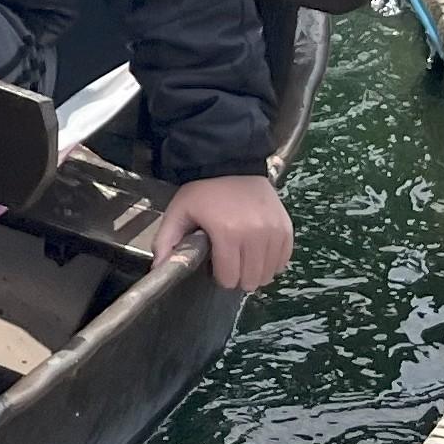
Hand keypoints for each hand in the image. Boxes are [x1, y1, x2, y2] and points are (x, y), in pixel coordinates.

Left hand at [154, 174, 293, 291]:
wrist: (231, 164)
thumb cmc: (203, 191)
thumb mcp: (178, 213)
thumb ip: (165, 242)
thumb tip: (157, 270)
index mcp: (227, 233)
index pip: (229, 278)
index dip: (219, 277)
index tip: (214, 265)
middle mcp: (255, 234)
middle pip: (251, 279)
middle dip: (237, 277)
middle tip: (228, 262)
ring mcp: (274, 231)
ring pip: (268, 273)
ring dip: (255, 272)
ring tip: (243, 257)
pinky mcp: (286, 228)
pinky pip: (283, 260)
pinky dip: (272, 262)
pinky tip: (258, 253)